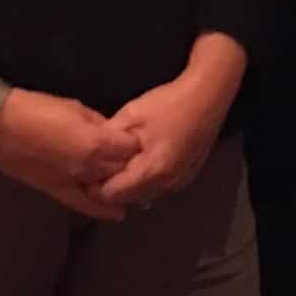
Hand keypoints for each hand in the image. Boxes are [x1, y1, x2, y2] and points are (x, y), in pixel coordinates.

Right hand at [0, 89, 140, 221]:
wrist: (0, 127)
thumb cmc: (37, 109)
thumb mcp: (75, 107)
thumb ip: (99, 123)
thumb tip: (113, 131)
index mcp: (96, 142)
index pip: (131, 148)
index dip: (140, 143)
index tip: (147, 139)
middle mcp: (90, 168)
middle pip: (124, 170)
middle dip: (134, 165)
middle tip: (145, 160)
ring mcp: (75, 183)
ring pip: (109, 189)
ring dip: (122, 185)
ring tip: (137, 183)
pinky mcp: (59, 192)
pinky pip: (86, 205)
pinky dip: (103, 209)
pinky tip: (119, 212)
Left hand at [97, 62, 240, 209]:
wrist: (208, 96)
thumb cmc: (169, 103)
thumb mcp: (132, 114)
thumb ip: (109, 138)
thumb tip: (91, 152)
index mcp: (152, 171)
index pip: (113, 194)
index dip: (96, 186)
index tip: (87, 171)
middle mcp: (167, 184)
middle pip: (129, 199)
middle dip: (112, 188)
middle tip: (99, 169)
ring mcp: (180, 183)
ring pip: (144, 196)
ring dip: (129, 187)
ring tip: (118, 165)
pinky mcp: (187, 177)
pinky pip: (159, 189)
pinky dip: (145, 182)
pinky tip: (140, 163)